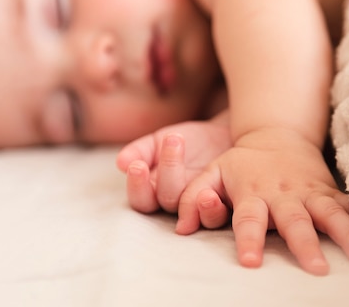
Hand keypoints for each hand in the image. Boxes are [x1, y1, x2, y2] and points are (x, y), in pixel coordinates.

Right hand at [116, 120, 232, 228]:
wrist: (225, 136)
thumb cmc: (189, 142)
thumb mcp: (161, 140)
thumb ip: (141, 150)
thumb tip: (121, 163)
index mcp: (156, 192)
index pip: (141, 199)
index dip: (137, 185)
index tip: (137, 165)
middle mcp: (178, 204)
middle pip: (166, 199)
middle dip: (168, 170)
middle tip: (171, 140)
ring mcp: (202, 206)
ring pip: (191, 206)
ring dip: (192, 181)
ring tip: (192, 150)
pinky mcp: (226, 205)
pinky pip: (219, 211)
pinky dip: (213, 202)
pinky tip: (212, 181)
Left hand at [175, 128, 348, 275]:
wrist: (278, 136)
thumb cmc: (243, 162)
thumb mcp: (213, 171)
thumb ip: (195, 195)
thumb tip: (181, 228)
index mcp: (253, 193)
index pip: (249, 218)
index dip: (249, 239)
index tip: (251, 262)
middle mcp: (284, 195)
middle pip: (295, 221)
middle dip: (306, 244)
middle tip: (317, 270)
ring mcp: (311, 192)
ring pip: (331, 214)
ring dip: (347, 236)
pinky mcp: (330, 191)